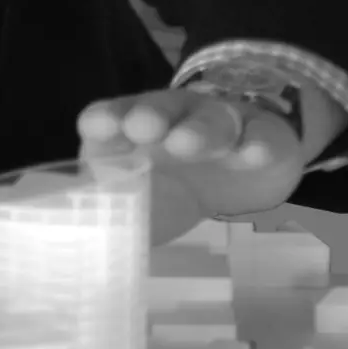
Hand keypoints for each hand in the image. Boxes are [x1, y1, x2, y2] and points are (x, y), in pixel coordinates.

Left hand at [77, 88, 305, 245]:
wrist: (241, 167)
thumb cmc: (172, 183)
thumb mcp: (138, 197)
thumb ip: (113, 210)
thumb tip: (84, 240)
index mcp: (136, 127)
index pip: (113, 115)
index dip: (104, 119)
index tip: (95, 129)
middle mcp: (177, 116)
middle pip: (162, 108)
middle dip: (149, 115)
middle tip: (142, 129)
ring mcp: (222, 122)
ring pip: (212, 119)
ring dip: (199, 130)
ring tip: (186, 145)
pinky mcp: (264, 136)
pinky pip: (263, 136)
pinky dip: (259, 144)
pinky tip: (254, 153)